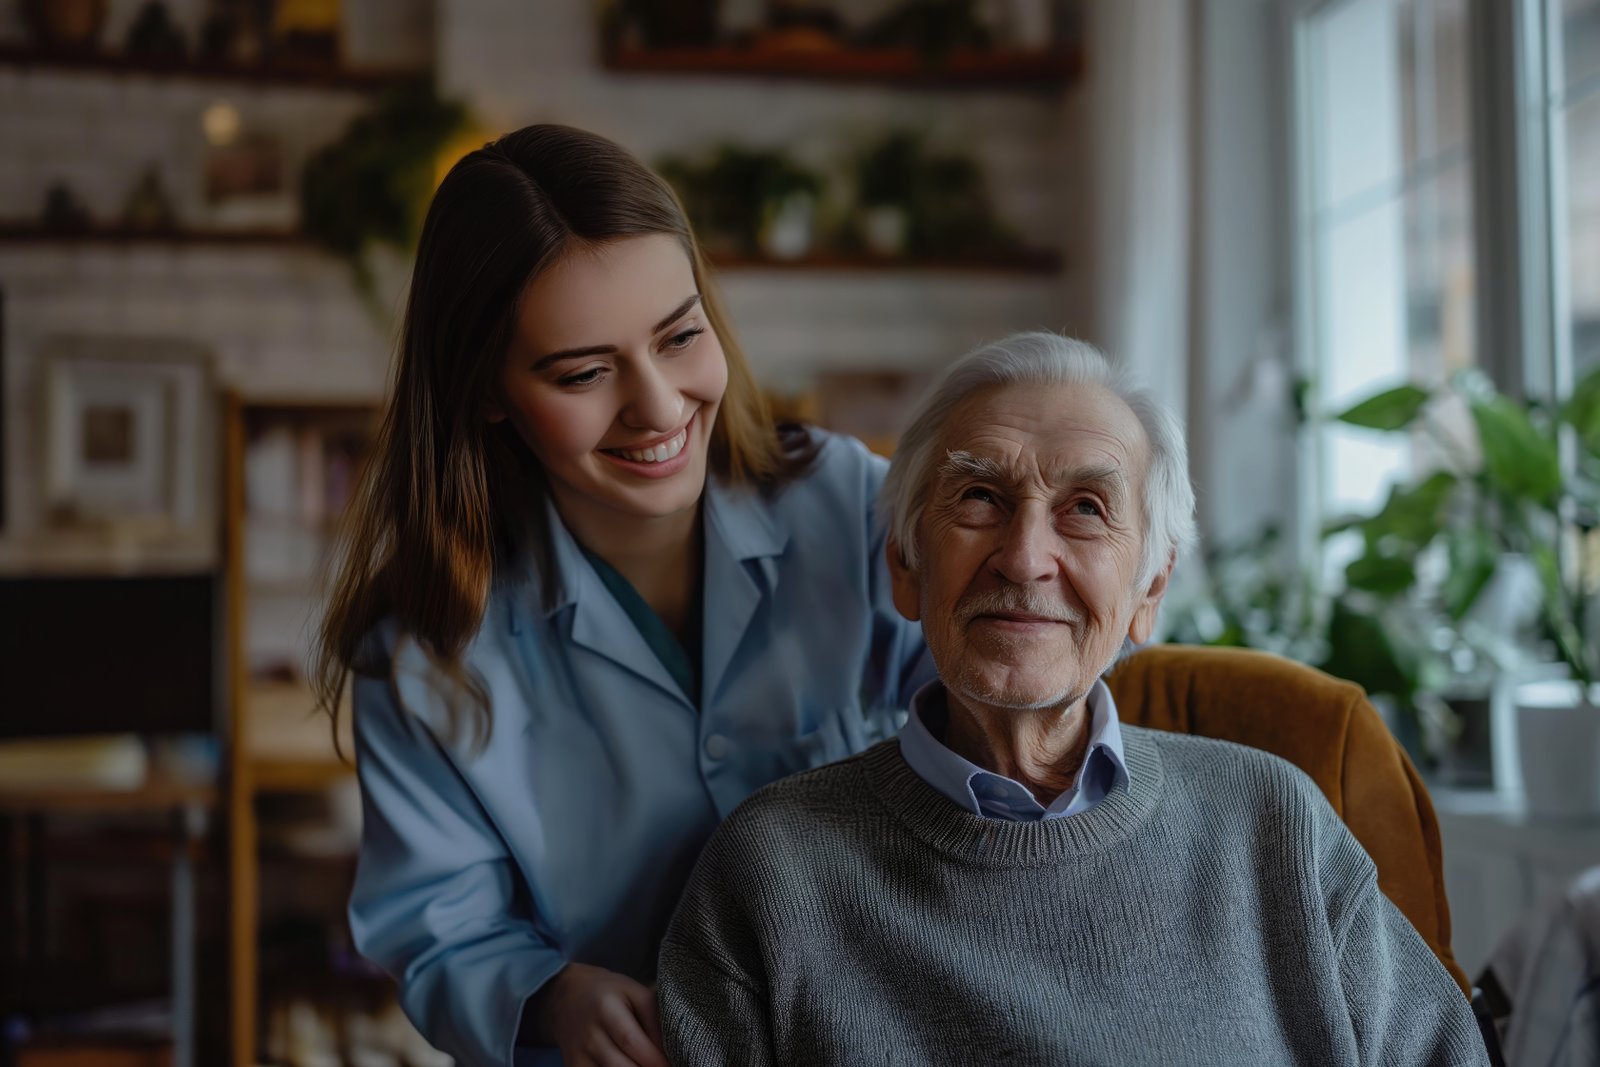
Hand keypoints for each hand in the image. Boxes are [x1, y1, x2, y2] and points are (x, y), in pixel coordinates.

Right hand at [534, 962, 667, 1066]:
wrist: (566, 998)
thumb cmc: (610, 995)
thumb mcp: (634, 993)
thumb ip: (655, 1018)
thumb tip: (672, 1049)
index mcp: (606, 1008)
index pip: (632, 1041)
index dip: (656, 1060)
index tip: (675, 1064)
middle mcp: (588, 1034)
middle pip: (621, 1066)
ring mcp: (577, 1054)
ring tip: (649, 1066)